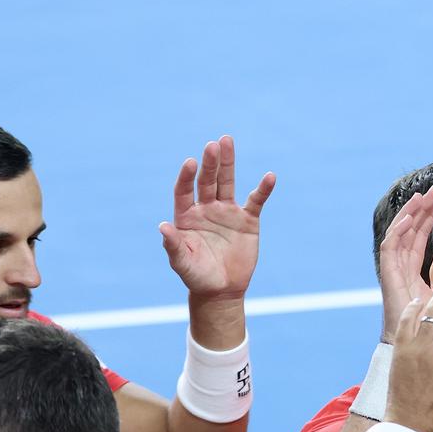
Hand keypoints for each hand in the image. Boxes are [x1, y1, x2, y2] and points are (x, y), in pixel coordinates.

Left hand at [159, 135, 275, 301]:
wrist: (221, 290)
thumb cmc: (197, 276)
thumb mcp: (182, 263)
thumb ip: (173, 245)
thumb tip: (163, 226)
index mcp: (186, 216)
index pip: (185, 190)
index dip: (187, 176)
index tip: (190, 163)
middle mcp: (206, 208)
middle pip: (207, 181)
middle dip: (210, 163)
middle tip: (213, 145)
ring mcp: (227, 212)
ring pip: (227, 182)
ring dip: (228, 163)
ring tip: (227, 141)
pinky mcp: (247, 220)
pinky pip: (256, 201)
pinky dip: (263, 189)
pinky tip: (269, 177)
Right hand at [377, 189, 432, 342]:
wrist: (419, 346)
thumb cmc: (430, 325)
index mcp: (412, 271)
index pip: (419, 237)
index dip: (429, 217)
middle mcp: (401, 268)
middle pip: (409, 232)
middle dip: (421, 210)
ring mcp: (393, 272)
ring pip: (399, 235)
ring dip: (410, 214)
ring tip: (422, 196)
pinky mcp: (389, 277)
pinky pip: (390, 248)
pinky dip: (398, 231)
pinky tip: (410, 216)